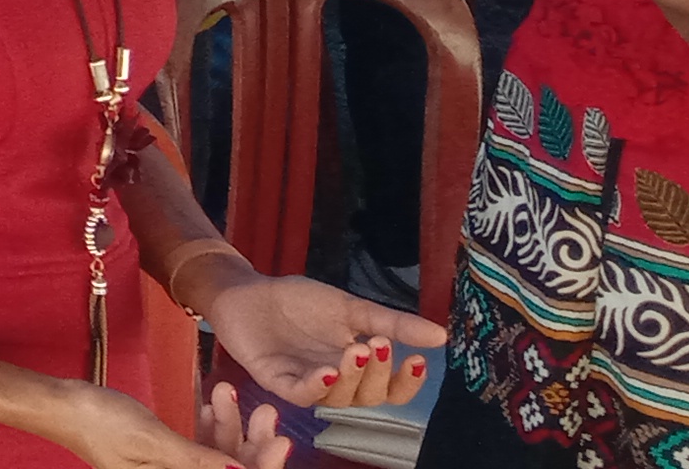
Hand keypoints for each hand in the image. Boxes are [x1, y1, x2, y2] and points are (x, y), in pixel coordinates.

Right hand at [43, 377, 291, 468]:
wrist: (57, 404)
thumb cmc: (98, 421)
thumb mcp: (152, 441)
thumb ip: (197, 462)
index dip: (259, 467)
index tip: (281, 441)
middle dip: (252, 446)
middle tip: (265, 411)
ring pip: (216, 459)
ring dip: (230, 429)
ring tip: (232, 394)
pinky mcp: (162, 455)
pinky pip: (197, 448)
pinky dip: (208, 428)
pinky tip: (211, 404)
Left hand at [193, 272, 442, 407]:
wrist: (247, 291)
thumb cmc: (298, 302)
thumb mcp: (350, 309)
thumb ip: (392, 323)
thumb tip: (441, 335)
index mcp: (358, 367)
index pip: (392, 390)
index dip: (407, 382)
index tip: (419, 361)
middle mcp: (336, 381)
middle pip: (369, 396)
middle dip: (380, 374)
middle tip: (381, 345)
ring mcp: (306, 383)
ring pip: (339, 398)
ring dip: (353, 377)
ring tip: (358, 350)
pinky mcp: (276, 381)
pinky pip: (301, 394)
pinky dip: (318, 385)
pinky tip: (330, 370)